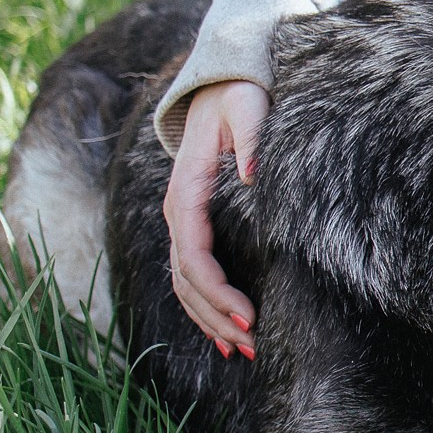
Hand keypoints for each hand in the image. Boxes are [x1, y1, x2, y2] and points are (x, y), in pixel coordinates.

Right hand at [164, 79, 268, 357]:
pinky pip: (192, 274)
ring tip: (243, 350)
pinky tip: (226, 332)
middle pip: (187, 279)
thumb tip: (254, 174)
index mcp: (187, 190)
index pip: (194, 253)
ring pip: (185, 284)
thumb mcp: (247, 105)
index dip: (217, 290)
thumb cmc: (238, 94)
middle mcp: (177, 211)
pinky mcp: (194, 223)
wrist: (219, 83)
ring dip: (210, 320)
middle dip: (217, 317)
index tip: (248, 315)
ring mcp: (183, 220)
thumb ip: (251, 136)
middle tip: (253, 345)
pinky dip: (205, 306)